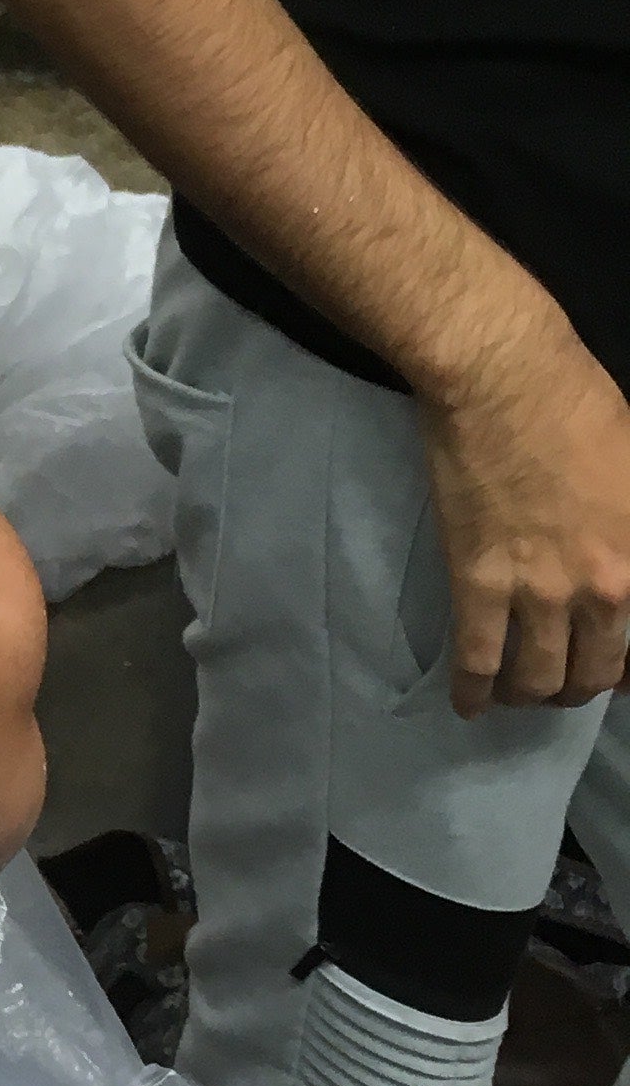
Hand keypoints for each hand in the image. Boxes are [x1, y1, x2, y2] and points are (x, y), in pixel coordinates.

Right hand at [415, 299, 629, 713]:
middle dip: (581, 685)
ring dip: (531, 693)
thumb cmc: (581, 403)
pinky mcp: (478, 585)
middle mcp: (604, 588)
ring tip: (520, 689)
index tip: (623, 674)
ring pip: (538, 678)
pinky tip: (470, 705)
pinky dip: (473, 693)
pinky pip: (477, 660)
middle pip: (596, 671)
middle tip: (566, 678)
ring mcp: (538, 591)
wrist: (502, 380)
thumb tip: (624, 557)